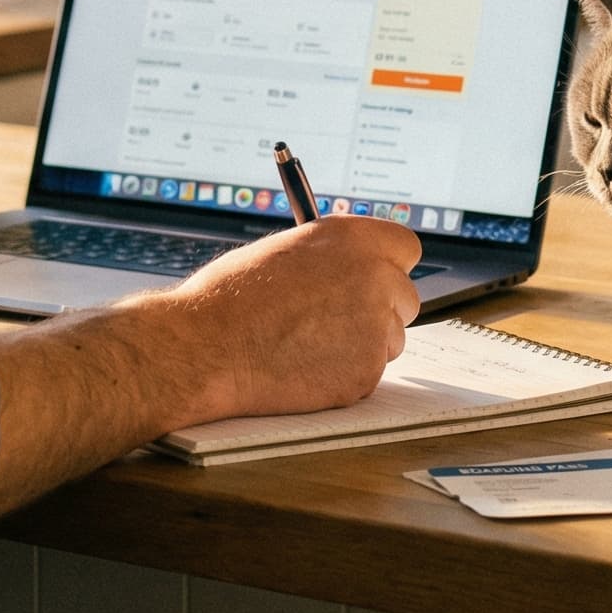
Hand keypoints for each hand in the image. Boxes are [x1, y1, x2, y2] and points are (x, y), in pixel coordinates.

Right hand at [157, 217, 421, 424]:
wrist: (206, 347)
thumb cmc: (230, 298)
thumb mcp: (286, 252)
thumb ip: (331, 257)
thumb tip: (351, 267)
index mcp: (351, 238)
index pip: (405, 246)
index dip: (388, 264)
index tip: (375, 276)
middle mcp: (373, 277)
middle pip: (405, 297)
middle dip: (380, 309)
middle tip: (339, 320)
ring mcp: (374, 328)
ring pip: (390, 339)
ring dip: (362, 344)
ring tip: (307, 344)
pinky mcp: (366, 373)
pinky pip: (368, 373)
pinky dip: (342, 374)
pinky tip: (302, 367)